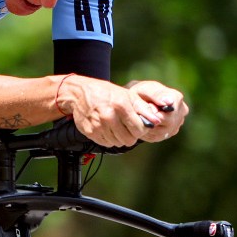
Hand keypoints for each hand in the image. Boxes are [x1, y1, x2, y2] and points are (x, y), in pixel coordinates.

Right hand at [57, 76, 186, 147]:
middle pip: (128, 139)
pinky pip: (106, 143)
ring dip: (119, 138)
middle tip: (128, 129)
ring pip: (117, 143)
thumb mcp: (127, 95)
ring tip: (117, 128)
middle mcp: (109, 116)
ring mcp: (98, 125)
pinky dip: (109, 139)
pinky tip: (107, 129)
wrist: (80, 93)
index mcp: (121, 106)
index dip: (141, 130)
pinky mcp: (90, 132)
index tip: (138, 126)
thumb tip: (157, 121)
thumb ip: (143, 109)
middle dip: (131, 136)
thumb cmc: (107, 93)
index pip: (139, 129)